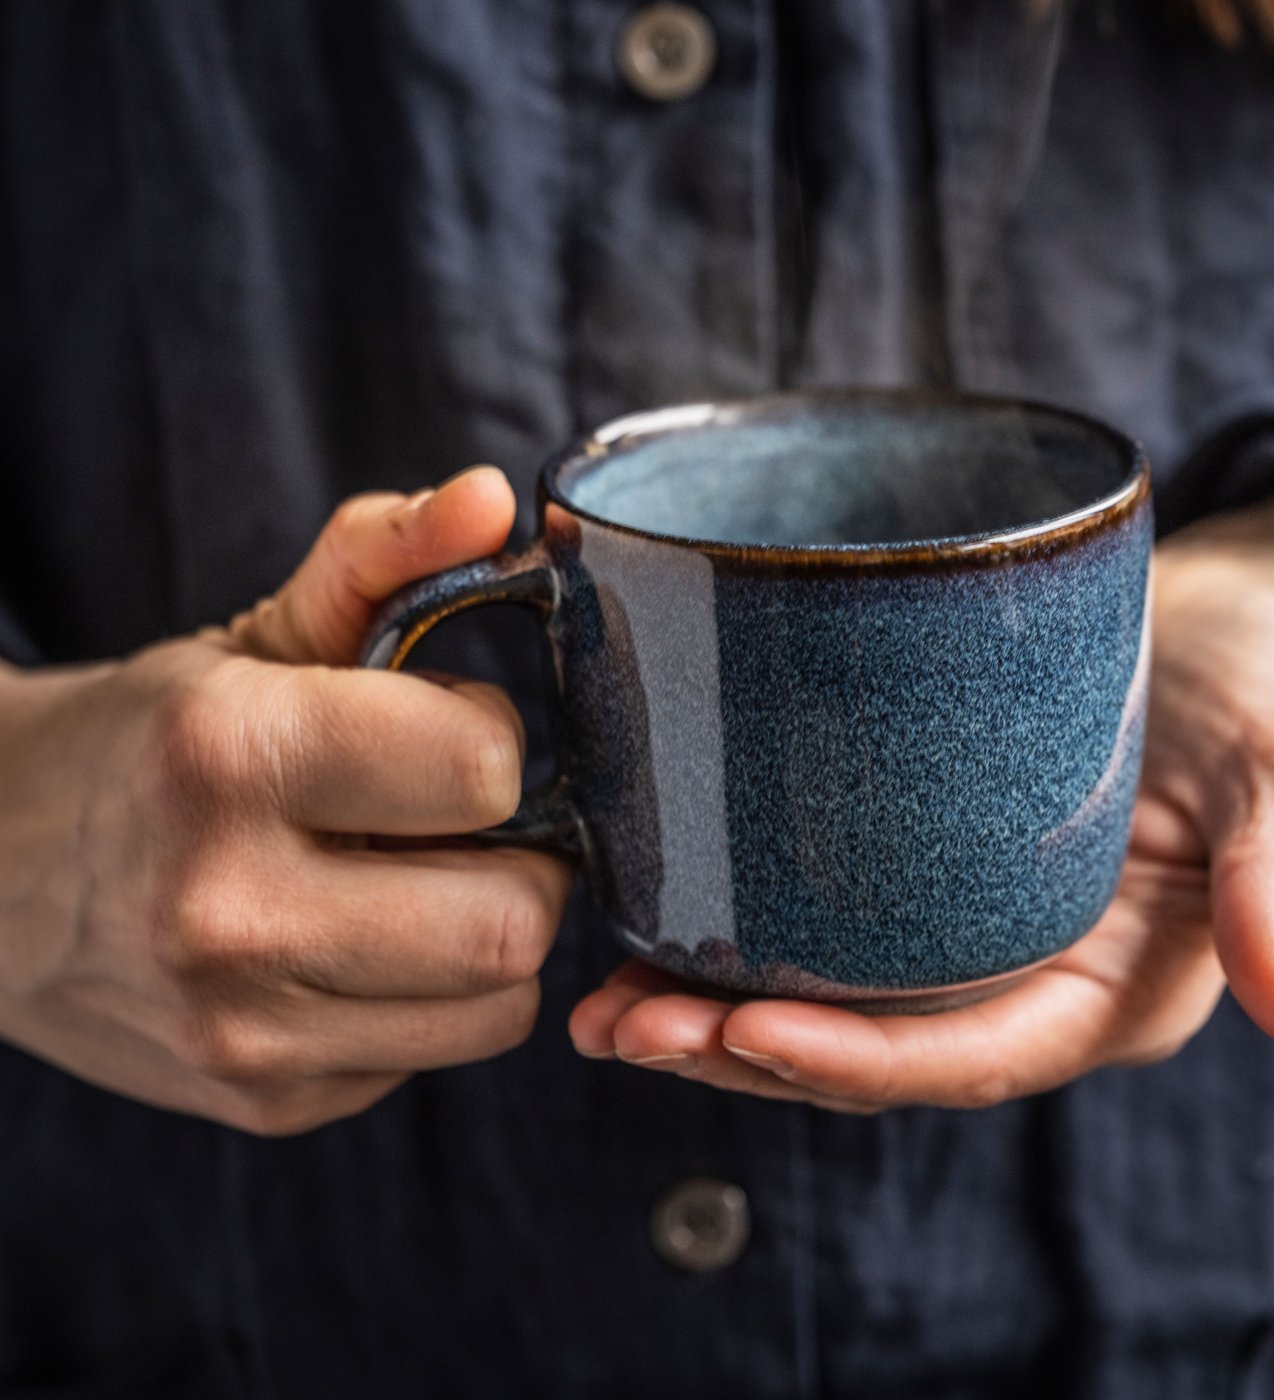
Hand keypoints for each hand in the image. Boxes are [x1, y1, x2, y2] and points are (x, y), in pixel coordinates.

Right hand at [0, 467, 573, 1134]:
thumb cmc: (157, 742)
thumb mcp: (265, 634)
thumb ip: (385, 551)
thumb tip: (496, 496)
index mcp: (232, 755)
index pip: (483, 767)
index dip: (489, 739)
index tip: (446, 733)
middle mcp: (230, 908)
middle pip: (515, 918)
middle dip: (522, 859)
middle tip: (462, 825)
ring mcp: (243, 1027)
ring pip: (498, 1002)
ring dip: (488, 935)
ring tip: (416, 885)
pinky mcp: (265, 1099)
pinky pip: (432, 1053)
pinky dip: (430, 998)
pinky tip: (363, 948)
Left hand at [569, 478, 1273, 1111]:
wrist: (1217, 621)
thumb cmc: (1263, 693)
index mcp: (1108, 989)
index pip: (969, 1058)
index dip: (858, 1063)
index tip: (748, 1032)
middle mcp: (1019, 979)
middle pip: (868, 1051)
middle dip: (743, 1051)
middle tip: (623, 1026)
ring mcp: (960, 931)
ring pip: (824, 1002)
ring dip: (710, 1013)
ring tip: (600, 1004)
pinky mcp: (914, 869)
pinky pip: (816, 924)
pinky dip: (731, 935)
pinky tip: (646, 921)